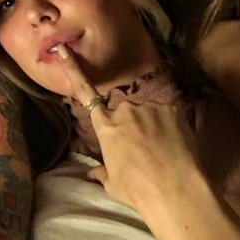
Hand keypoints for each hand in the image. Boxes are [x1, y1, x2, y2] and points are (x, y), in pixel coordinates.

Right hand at [56, 44, 202, 213]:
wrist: (174, 190)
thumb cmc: (138, 190)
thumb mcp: (113, 184)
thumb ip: (101, 172)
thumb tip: (90, 173)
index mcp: (105, 125)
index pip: (83, 90)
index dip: (72, 67)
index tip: (63, 49)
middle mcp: (124, 109)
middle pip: (123, 109)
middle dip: (130, 123)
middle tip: (143, 148)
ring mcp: (149, 106)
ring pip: (147, 111)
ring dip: (151, 124)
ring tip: (162, 150)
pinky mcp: (172, 109)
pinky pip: (168, 113)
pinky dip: (171, 126)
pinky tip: (176, 145)